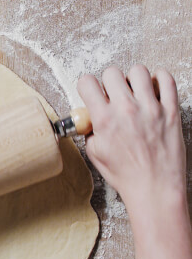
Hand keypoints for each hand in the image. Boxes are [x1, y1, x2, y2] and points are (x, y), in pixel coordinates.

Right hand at [77, 65, 184, 210]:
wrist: (153, 187)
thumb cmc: (126, 175)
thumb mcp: (95, 153)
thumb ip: (91, 131)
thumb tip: (91, 118)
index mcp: (105, 119)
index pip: (87, 82)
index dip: (86, 86)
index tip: (91, 92)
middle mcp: (126, 109)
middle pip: (112, 72)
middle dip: (109, 82)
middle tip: (113, 94)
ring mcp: (151, 108)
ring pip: (138, 71)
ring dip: (133, 79)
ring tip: (134, 92)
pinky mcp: (171, 110)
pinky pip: (166, 79)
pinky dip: (159, 79)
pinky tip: (153, 90)